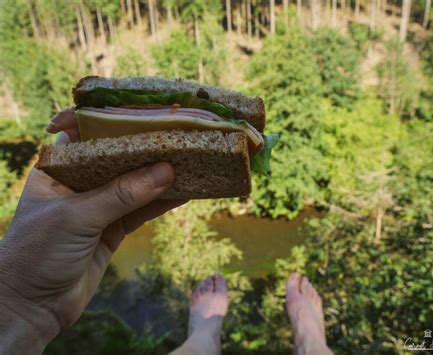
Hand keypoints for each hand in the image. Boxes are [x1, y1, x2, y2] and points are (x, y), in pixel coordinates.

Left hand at [0, 109, 186, 352]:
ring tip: (190, 163)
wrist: (32, 308)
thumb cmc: (38, 253)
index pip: (90, 137)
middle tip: (178, 139)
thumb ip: (122, 194)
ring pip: (134, 186)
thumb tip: (166, 171)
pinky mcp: (113, 229)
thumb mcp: (77, 217)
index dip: (118, 125)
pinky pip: (141, 210)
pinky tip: (184, 192)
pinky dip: (162, 203)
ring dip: (160, 178)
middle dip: (147, 152)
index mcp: (58, 169)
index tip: (149, 115)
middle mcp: (79, 183)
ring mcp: (98, 207)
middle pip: (119, 161)